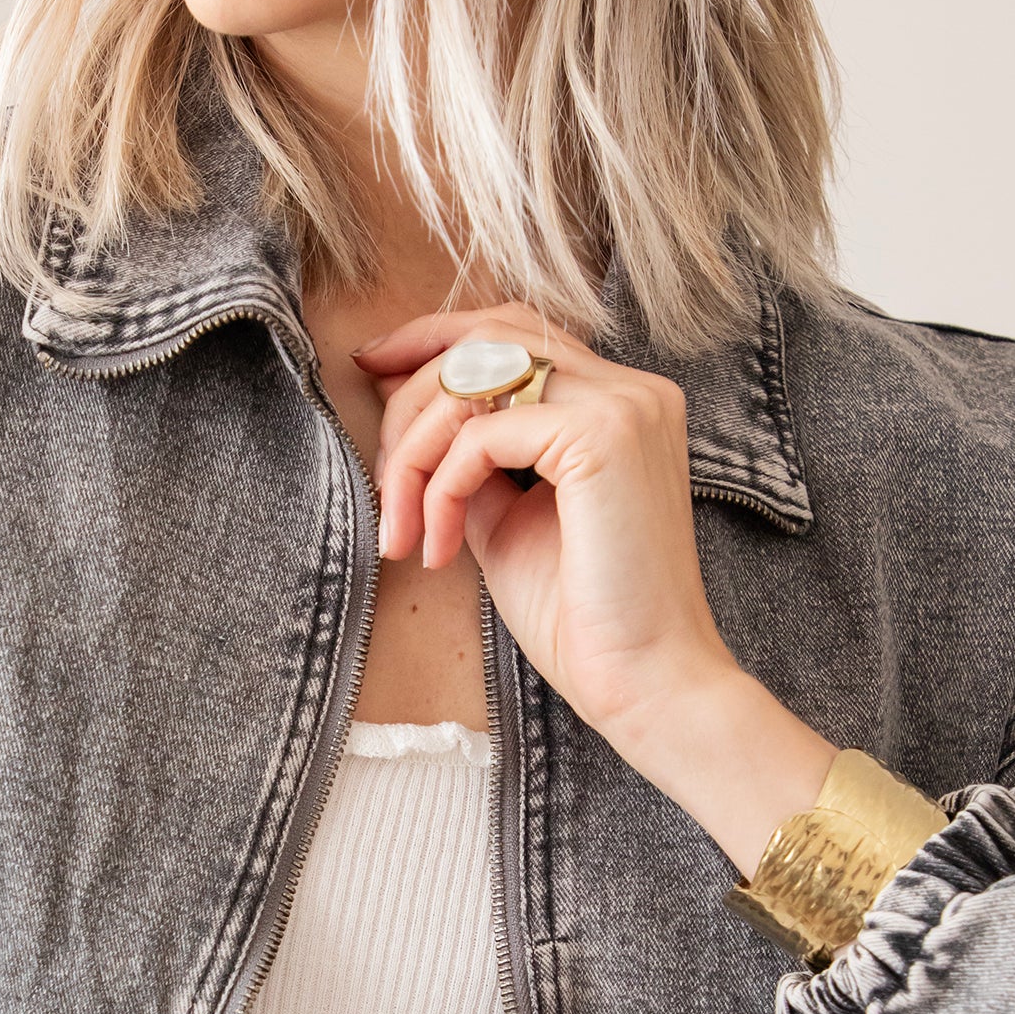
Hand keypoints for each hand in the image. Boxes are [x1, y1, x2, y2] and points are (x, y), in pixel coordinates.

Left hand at [354, 305, 833, 873]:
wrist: (644, 683)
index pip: (513, 330)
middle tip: (382, 484)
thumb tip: (399, 403)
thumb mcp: (506, 519)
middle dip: (409, 398)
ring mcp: (624, 404)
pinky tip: (441, 549)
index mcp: (619, 402)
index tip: (370, 367)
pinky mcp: (603, 435)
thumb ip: (468, 457)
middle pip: (486, 338)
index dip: (433, 337)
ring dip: (414, 455)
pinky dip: (441, 487)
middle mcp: (631, 388)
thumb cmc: (582, 618)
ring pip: (474, 380)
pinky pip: (481, 433)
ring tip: (404, 530)